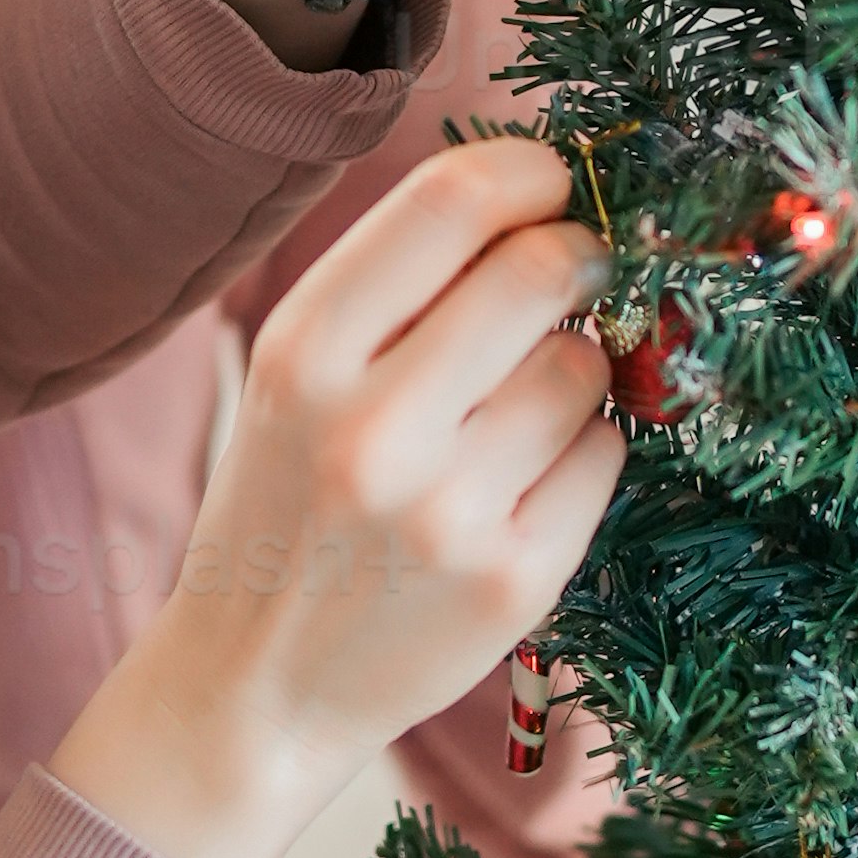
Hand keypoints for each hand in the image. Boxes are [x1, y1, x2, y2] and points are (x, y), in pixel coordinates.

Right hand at [48, 139, 620, 857]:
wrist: (252, 688)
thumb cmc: (287, 503)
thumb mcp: (293, 377)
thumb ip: (398, 285)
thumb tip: (541, 191)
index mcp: (303, 354)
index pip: (451, 202)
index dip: (528, 169)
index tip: (552, 180)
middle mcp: (372, 430)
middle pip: (538, 270)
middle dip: (577, 252)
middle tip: (577, 266)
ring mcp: (450, 513)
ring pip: (583, 364)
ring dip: (575, 362)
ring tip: (519, 405)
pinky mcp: (515, 583)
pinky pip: (605, 455)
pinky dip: (584, 449)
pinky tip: (525, 480)